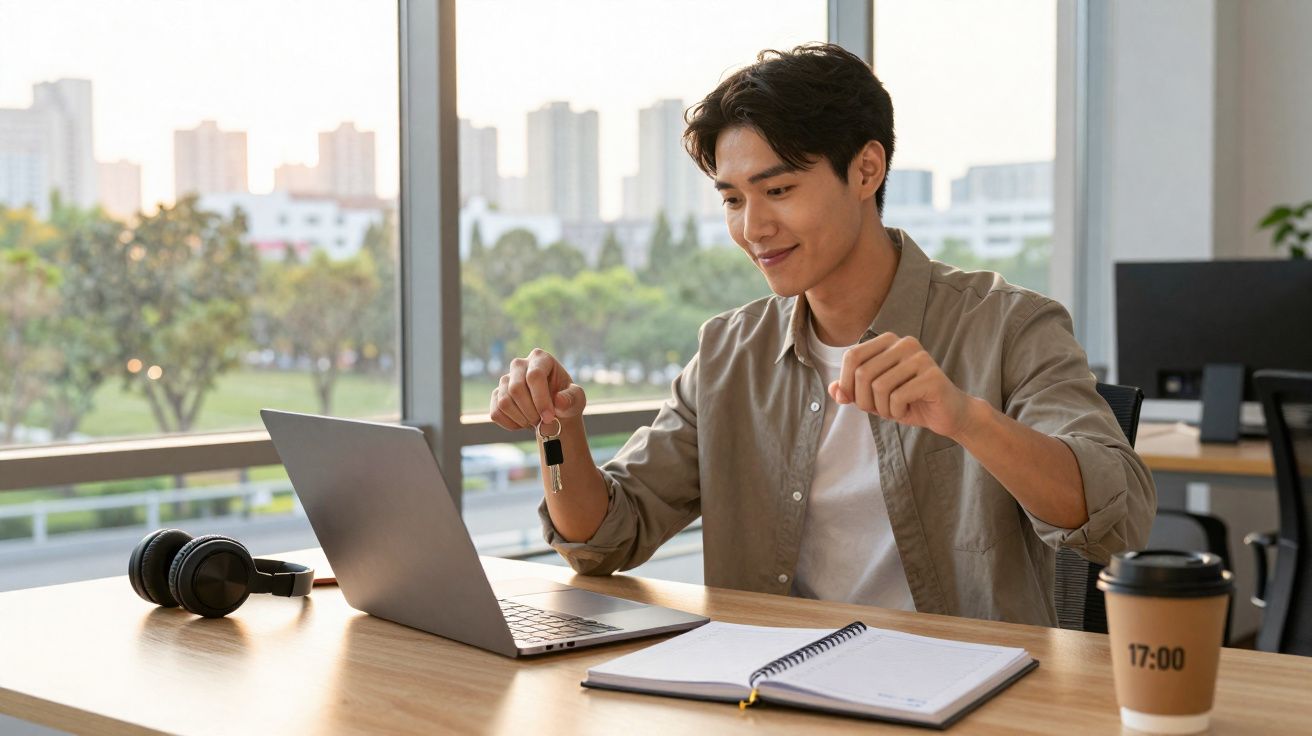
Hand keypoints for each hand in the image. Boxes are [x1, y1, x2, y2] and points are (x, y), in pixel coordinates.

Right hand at [489, 348, 586, 430]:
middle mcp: (519, 364)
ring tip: (535, 421)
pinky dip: (511, 424)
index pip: (534, 375)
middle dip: (531, 411)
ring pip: (504, 402)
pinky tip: (524, 422)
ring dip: (522, 419)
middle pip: (516, 388)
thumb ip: (571, 398)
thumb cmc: (566, 402)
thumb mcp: (576, 400)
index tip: (549, 417)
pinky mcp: (496, 395)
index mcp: (540, 358)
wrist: (553, 413)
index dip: (541, 399)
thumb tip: (559, 401)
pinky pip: (496, 413)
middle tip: (543, 421)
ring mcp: (505, 379)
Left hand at [830, 333, 980, 439]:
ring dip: (881, 408)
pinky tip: (907, 410)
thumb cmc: (908, 402)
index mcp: (888, 341)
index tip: (855, 400)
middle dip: (864, 400)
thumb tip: (833, 390)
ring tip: (894, 410)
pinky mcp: (932, 376)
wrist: (947, 414)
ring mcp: (920, 357)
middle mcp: (904, 343)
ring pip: (879, 386)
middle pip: (863, 373)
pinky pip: (898, 397)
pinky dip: (896, 411)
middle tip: (878, 410)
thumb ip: (851, 390)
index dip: (846, 383)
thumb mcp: (873, 397)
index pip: (852, 356)